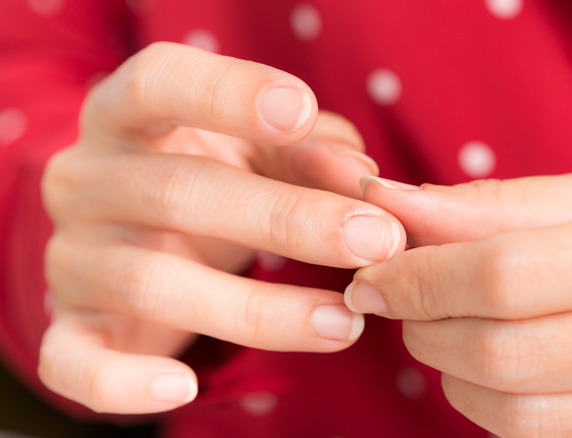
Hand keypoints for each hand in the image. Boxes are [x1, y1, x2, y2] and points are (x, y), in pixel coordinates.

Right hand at [40, 43, 404, 413]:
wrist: (136, 238)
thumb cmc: (214, 178)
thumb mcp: (261, 151)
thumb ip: (311, 153)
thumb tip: (365, 182)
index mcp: (128, 118)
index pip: (159, 82)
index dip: (226, 91)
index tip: (300, 110)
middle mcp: (89, 181)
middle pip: (177, 191)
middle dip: (286, 218)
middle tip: (376, 240)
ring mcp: (74, 258)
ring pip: (153, 283)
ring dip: (258, 309)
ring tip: (345, 323)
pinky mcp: (71, 328)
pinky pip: (75, 363)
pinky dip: (126, 382)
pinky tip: (185, 389)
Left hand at [348, 167, 571, 436]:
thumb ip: (504, 204)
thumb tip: (398, 205)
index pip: (510, 270)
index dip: (421, 278)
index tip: (373, 274)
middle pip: (509, 351)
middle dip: (426, 329)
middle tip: (402, 304)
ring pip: (526, 415)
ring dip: (453, 379)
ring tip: (444, 338)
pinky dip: (498, 414)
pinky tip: (493, 376)